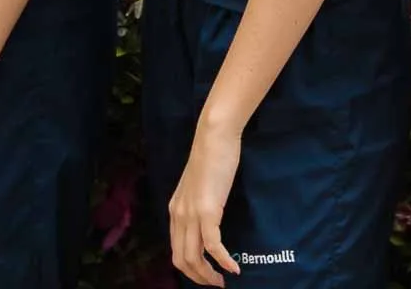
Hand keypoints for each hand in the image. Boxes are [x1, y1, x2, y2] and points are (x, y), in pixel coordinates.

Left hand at [168, 116, 242, 285]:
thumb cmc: (212, 156)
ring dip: (209, 274)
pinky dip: (224, 260)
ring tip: (225, 280)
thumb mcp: (200, 185)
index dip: (191, 269)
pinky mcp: (208, 211)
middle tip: (218, 284)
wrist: (214, 137)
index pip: (176, 250)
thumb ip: (199, 203)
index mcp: (175, 210)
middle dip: (199, 277)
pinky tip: (235, 267)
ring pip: (194, 257)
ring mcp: (191, 214)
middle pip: (182, 260)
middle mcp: (179, 215)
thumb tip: (210, 220)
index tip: (208, 274)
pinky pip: (213, 245)